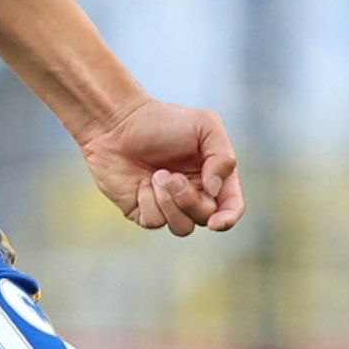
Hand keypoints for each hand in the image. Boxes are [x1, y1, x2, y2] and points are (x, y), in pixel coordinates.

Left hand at [79, 94, 242, 238]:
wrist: (117, 124)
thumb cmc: (162, 121)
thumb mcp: (205, 125)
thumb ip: (222, 156)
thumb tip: (213, 191)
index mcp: (214, 176)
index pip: (231, 206)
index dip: (228, 218)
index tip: (216, 223)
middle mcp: (194, 194)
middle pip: (206, 218)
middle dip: (189, 200)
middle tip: (171, 177)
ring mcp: (169, 205)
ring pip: (182, 227)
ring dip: (169, 202)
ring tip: (156, 176)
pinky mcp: (144, 212)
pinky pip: (155, 222)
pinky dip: (148, 202)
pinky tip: (141, 183)